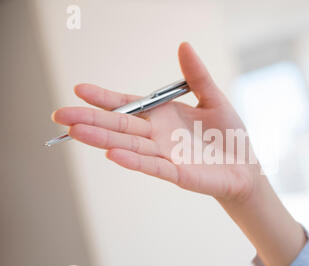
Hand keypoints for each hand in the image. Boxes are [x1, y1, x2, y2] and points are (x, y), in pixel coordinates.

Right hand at [52, 42, 305, 265]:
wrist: (244, 165)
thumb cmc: (228, 134)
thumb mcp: (213, 98)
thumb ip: (197, 75)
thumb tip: (184, 45)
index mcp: (163, 116)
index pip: (129, 105)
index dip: (105, 98)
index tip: (79, 89)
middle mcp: (158, 136)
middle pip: (120, 126)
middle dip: (91, 120)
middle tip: (60, 114)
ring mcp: (166, 155)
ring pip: (130, 146)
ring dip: (103, 140)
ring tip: (76, 133)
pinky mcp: (178, 174)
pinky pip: (153, 167)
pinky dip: (134, 161)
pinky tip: (112, 154)